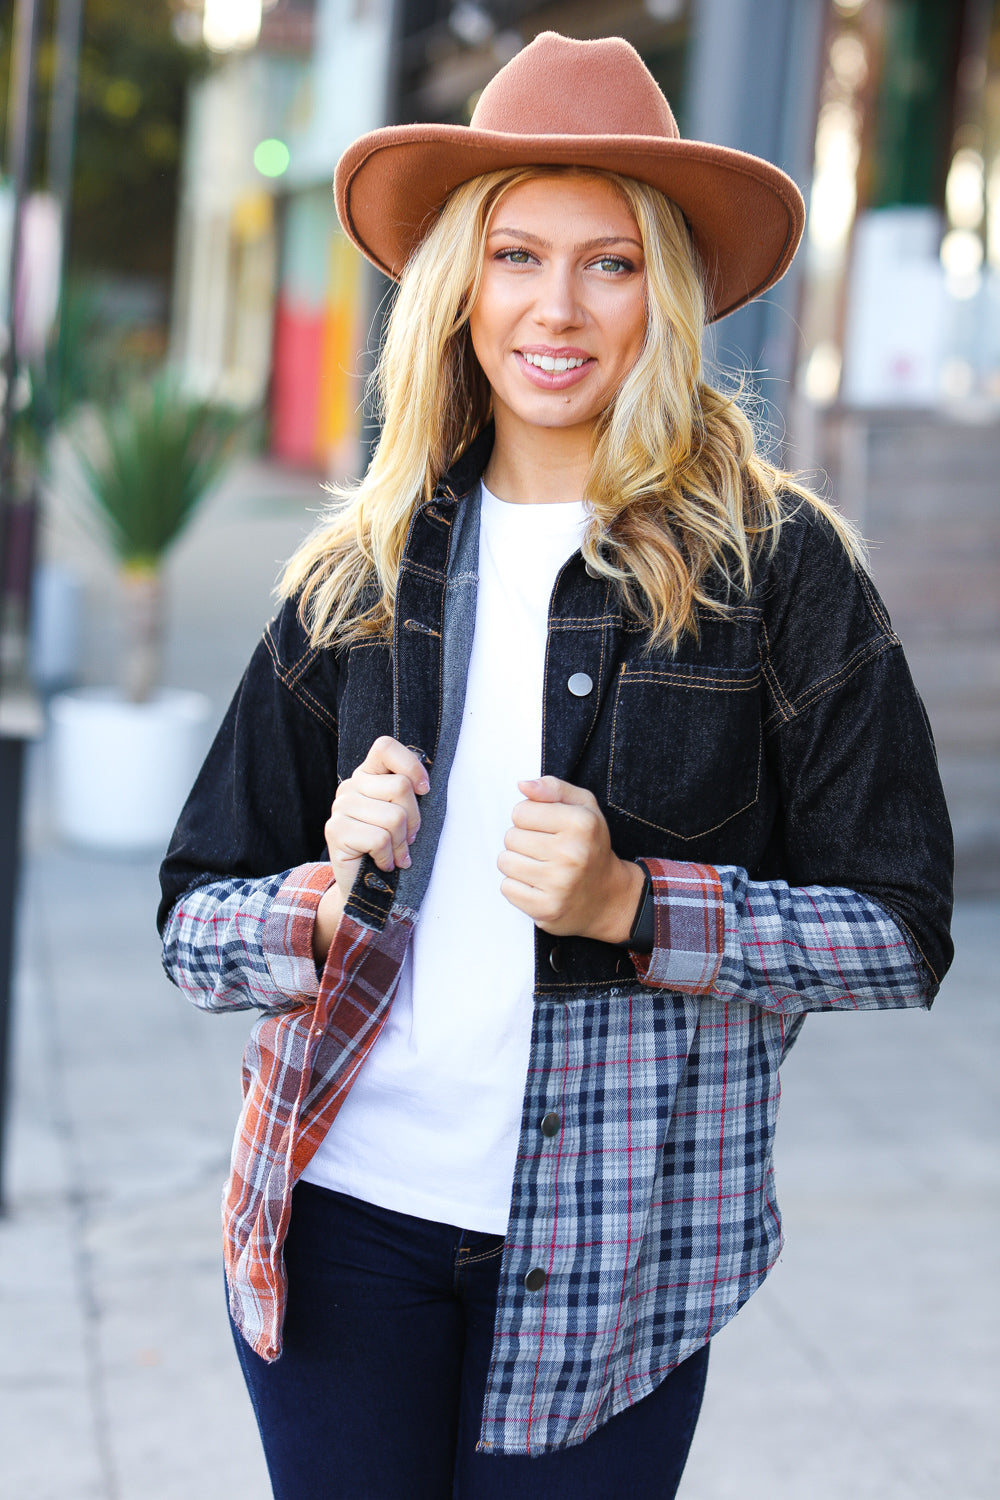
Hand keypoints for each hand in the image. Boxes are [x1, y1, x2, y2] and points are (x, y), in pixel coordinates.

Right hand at [313, 736, 428, 963]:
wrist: (363, 887)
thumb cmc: (390, 848)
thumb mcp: (404, 816)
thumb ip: (409, 794)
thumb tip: (426, 785)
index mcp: (368, 775)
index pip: (385, 747)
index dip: (411, 765)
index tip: (424, 790)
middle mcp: (351, 786)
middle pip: (400, 787)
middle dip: (414, 820)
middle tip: (408, 840)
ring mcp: (340, 807)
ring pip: (393, 817)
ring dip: (401, 843)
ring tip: (394, 854)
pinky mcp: (335, 830)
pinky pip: (379, 838)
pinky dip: (388, 857)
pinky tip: (382, 863)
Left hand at [497, 776, 644, 942]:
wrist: (609, 898)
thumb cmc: (590, 847)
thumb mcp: (584, 808)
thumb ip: (554, 788)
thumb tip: (523, 785)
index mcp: (581, 823)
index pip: (520, 811)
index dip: (530, 818)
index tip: (547, 828)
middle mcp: (571, 853)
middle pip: (510, 836)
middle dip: (523, 841)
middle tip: (546, 851)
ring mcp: (558, 884)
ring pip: (505, 862)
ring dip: (517, 864)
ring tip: (540, 867)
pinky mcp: (545, 908)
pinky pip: (506, 888)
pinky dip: (518, 886)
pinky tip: (538, 886)